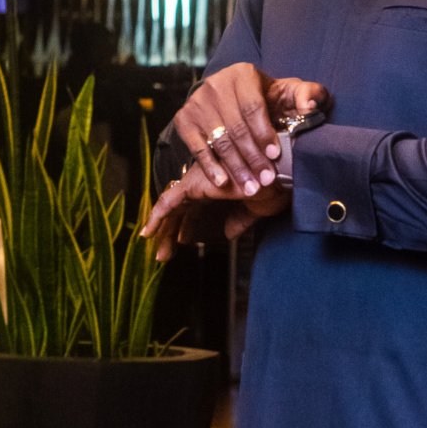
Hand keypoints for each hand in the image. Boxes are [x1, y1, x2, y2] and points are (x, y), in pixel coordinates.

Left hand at [141, 164, 291, 262]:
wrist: (277, 174)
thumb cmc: (273, 185)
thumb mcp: (256, 208)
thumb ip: (240, 219)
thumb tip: (229, 233)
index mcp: (217, 185)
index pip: (194, 208)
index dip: (188, 225)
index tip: (182, 241)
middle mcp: (204, 182)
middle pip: (180, 210)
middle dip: (172, 232)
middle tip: (165, 253)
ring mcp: (197, 181)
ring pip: (171, 208)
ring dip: (163, 230)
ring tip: (159, 252)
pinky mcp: (193, 183)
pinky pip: (168, 202)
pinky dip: (157, 217)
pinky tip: (149, 233)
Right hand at [173, 66, 329, 200]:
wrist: (231, 96)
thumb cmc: (267, 98)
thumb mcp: (290, 91)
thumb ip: (309, 94)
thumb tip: (309, 106)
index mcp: (242, 74)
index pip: (252, 107)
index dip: (264, 133)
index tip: (275, 155)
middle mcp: (215, 85)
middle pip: (235, 127)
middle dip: (253, 157)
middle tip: (267, 179)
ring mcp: (197, 103)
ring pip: (218, 141)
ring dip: (236, 167)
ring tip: (252, 188)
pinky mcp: (184, 119)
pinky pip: (197, 148)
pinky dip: (210, 167)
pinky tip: (223, 183)